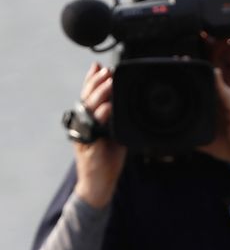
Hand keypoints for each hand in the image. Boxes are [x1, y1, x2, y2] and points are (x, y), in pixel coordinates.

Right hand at [73, 62, 125, 208]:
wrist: (100, 183)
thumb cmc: (108, 158)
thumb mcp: (113, 132)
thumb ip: (116, 117)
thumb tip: (125, 101)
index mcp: (89, 119)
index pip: (89, 95)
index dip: (92, 80)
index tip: (100, 66)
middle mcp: (84, 124)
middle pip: (88, 98)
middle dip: (97, 82)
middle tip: (107, 70)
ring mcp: (84, 134)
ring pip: (89, 109)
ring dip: (99, 94)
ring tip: (109, 82)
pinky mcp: (88, 145)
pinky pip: (93, 127)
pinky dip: (101, 116)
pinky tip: (107, 107)